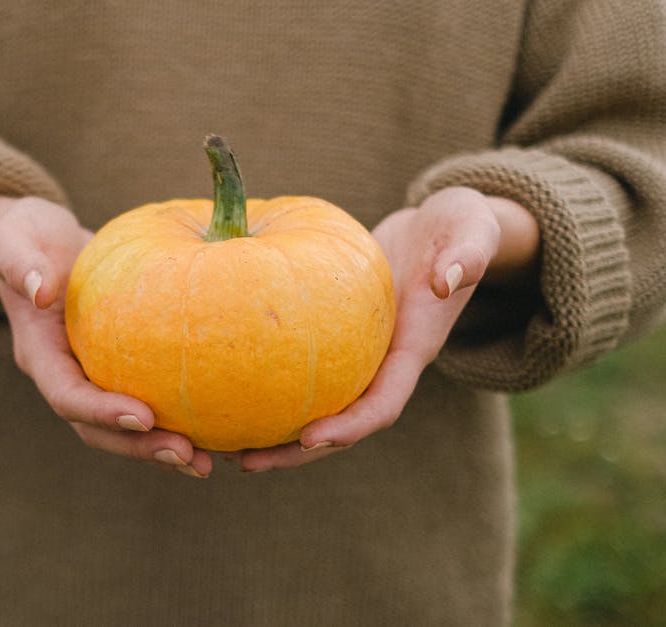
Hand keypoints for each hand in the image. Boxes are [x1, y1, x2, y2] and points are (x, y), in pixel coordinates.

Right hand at [0, 194, 213, 477]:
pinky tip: (217, 431)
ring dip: (161, 449)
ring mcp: (91, 379)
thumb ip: (19, 263)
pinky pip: (145, 405)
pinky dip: (177, 423)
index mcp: (39, 353)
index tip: (143, 416)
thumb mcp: (15, 239)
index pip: (67, 394)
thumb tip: (40, 291)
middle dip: (139, 447)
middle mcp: (64, 376)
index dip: (102, 412)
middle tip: (187, 455)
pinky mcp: (117, 373)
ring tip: (206, 462)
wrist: (41, 247)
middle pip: (96, 429)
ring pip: (123, 430)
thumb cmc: (28, 237)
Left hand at [238, 187, 539, 470]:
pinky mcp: (338, 342)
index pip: (382, 405)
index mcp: (413, 349)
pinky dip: (267, 389)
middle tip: (244, 462)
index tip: (308, 439)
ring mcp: (361, 358)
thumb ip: (467, 255)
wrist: (445, 230)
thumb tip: (447, 280)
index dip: (349, 427)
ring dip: (273, 434)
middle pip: (340, 425)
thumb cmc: (460, 228)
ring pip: (316, 408)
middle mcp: (384, 365)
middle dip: (295, 451)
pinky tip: (224, 393)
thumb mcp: (471, 230)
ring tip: (221, 446)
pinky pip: (301, 376)